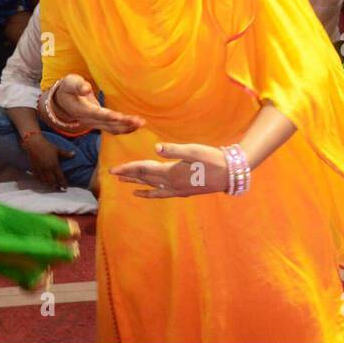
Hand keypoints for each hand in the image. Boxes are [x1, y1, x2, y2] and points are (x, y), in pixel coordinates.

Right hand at [24, 131, 73, 190]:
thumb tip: (75, 154)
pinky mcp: (34, 169)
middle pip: (52, 182)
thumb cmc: (47, 146)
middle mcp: (47, 169)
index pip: (60, 177)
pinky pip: (38, 178)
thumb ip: (66, 154)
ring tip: (53, 187)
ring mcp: (40, 170)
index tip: (65, 188)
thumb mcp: (58, 150)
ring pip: (45, 181)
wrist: (34, 144)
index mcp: (54, 165)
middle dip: (56, 186)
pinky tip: (44, 182)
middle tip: (60, 189)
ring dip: (49, 185)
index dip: (63, 183)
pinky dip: (41, 181)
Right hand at [51, 74, 144, 133]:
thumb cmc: (68, 88)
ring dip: (127, 128)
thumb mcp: (70, 83)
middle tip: (138, 121)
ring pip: (112, 129)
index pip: (95, 114)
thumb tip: (86, 88)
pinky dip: (126, 128)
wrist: (63, 101)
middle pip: (107, 124)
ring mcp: (95, 123)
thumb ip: (78, 85)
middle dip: (123, 123)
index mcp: (81, 110)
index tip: (119, 117)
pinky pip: (114, 129)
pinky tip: (137, 125)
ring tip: (141, 123)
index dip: (107, 116)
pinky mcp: (101, 123)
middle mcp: (88, 120)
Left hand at [111, 142, 229, 197]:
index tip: (113, 169)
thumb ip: (173, 150)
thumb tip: (155, 148)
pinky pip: (162, 194)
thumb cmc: (212, 159)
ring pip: (152, 188)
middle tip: (114, 174)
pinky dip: (151, 193)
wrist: (230, 173)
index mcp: (171, 172)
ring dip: (138, 184)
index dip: (128, 168)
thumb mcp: (193, 150)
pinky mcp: (184, 191)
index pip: (144, 170)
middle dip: (129, 176)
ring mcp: (177, 190)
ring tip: (127, 184)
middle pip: (145, 179)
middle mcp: (171, 184)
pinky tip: (148, 192)